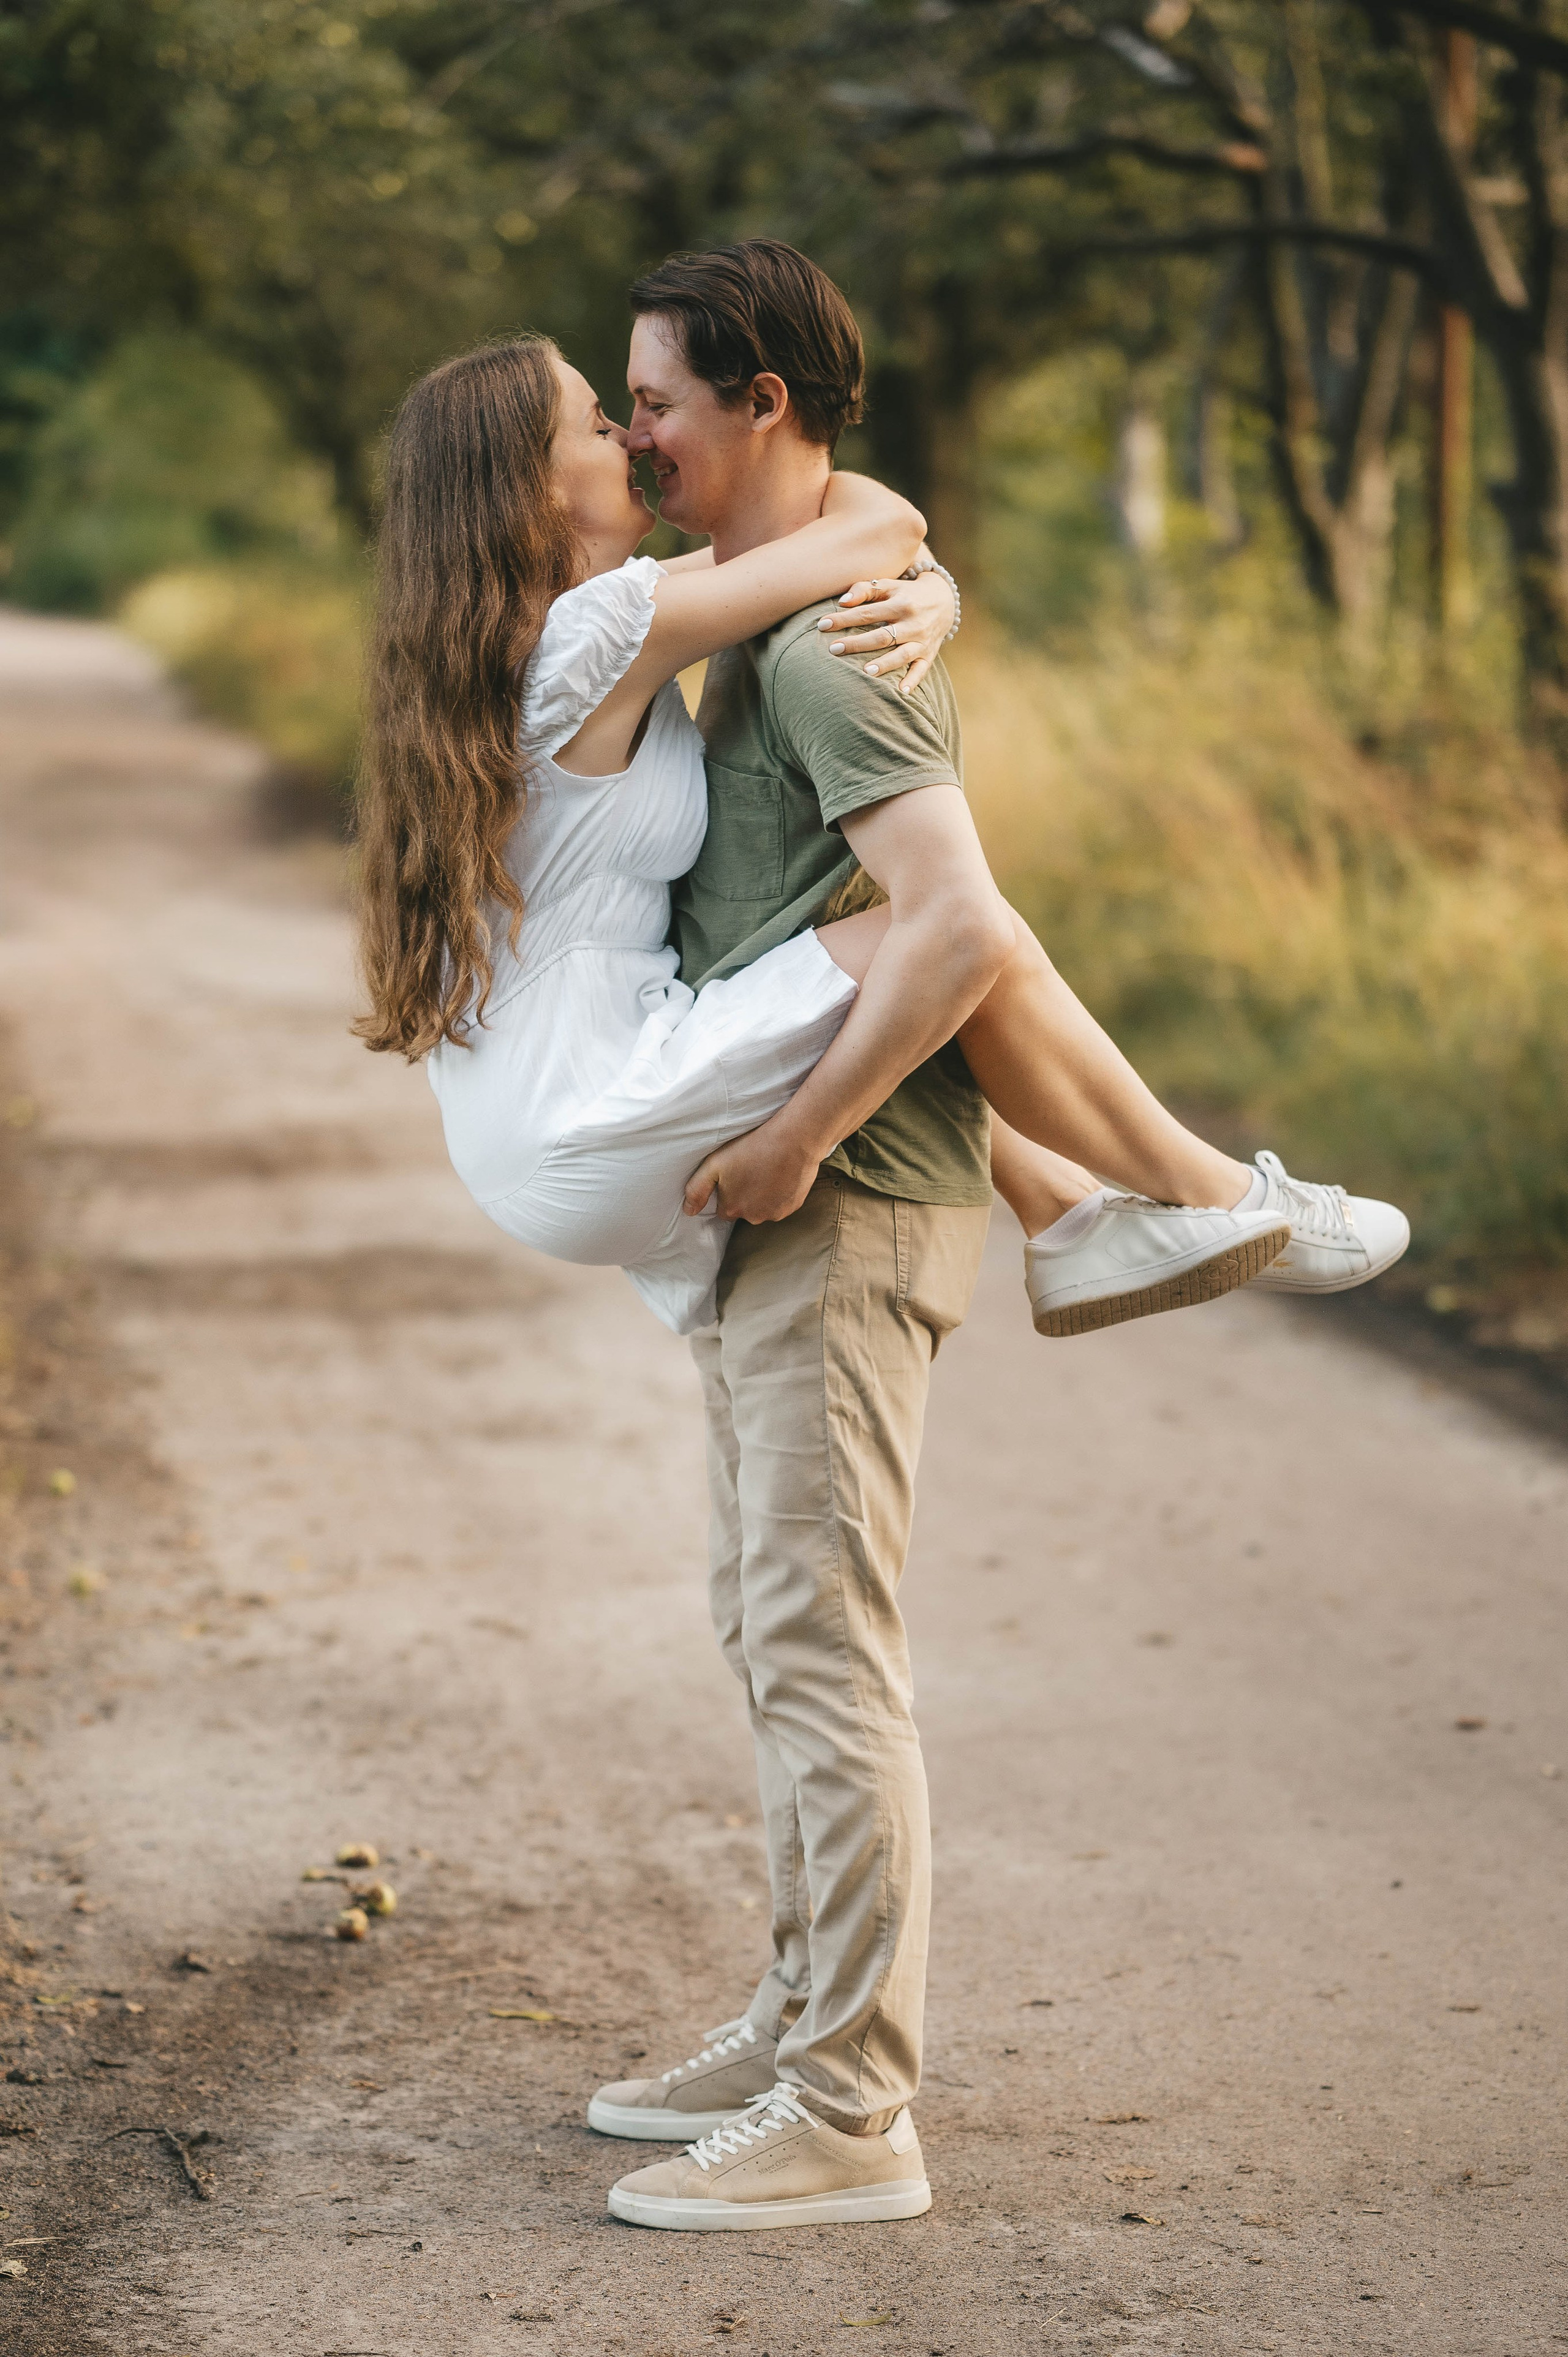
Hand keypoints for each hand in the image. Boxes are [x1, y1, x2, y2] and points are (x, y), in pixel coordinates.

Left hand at [682, 1121, 822, 1225]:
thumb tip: (688, 1212)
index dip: (728, 1191)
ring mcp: (775, 1213)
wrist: (793, 1139)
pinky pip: (782, 1203)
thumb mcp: (714, 1164)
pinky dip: (780, 1193)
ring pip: (763, 1207)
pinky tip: (781, 1174)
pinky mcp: (793, 1206)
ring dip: (763, 1195)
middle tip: (752, 1169)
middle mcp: (753, 1217)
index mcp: (732, 1209)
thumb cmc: (752, 1147)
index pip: (724, 1208)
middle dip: (745, 1195)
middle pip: (744, 1210)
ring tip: (767, 1170)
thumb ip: (697, 1189)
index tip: (735, 1173)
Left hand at [817, 565, 956, 696]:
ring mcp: (921, 640)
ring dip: (885, 664)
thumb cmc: (906, 593)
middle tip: (834, 650)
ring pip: (902, 654)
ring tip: (866, 672)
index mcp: (900, 603)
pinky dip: (913, 680)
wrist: (944, 600)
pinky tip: (901, 692)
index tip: (822, 625)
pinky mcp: (929, 654)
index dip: (844, 619)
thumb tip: (842, 601)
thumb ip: (865, 589)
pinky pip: (922, 669)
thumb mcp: (889, 585)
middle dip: (857, 644)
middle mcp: (912, 623)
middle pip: (882, 636)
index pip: (867, 613)